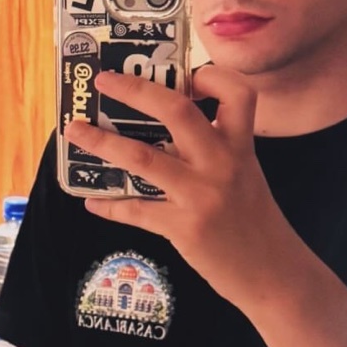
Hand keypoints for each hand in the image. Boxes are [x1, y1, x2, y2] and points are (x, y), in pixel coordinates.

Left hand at [65, 64, 298, 310]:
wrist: (271, 273)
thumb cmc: (253, 220)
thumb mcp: (245, 173)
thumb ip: (214, 149)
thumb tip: (159, 130)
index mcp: (240, 146)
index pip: (237, 93)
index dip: (211, 76)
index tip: (185, 74)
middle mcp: (222, 163)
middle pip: (177, 111)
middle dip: (134, 90)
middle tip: (103, 80)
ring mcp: (202, 195)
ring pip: (142, 158)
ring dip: (102, 142)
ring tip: (74, 132)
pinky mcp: (184, 227)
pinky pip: (136, 210)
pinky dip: (109, 204)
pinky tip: (92, 201)